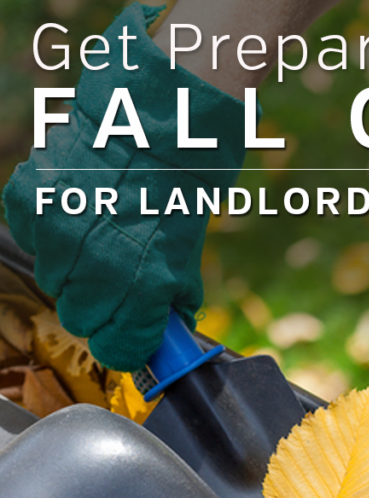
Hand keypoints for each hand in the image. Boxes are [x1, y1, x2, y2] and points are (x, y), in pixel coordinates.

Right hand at [1, 4, 245, 370]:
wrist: (154, 123)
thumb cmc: (178, 191)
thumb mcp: (186, 256)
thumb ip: (170, 301)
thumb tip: (164, 334)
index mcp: (145, 289)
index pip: (117, 351)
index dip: (125, 344)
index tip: (130, 334)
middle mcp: (100, 270)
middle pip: (80, 321)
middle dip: (100, 309)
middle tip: (117, 281)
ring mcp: (59, 237)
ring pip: (53, 282)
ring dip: (73, 270)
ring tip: (100, 236)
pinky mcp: (30, 205)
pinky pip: (30, 240)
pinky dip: (48, 232)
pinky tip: (76, 211)